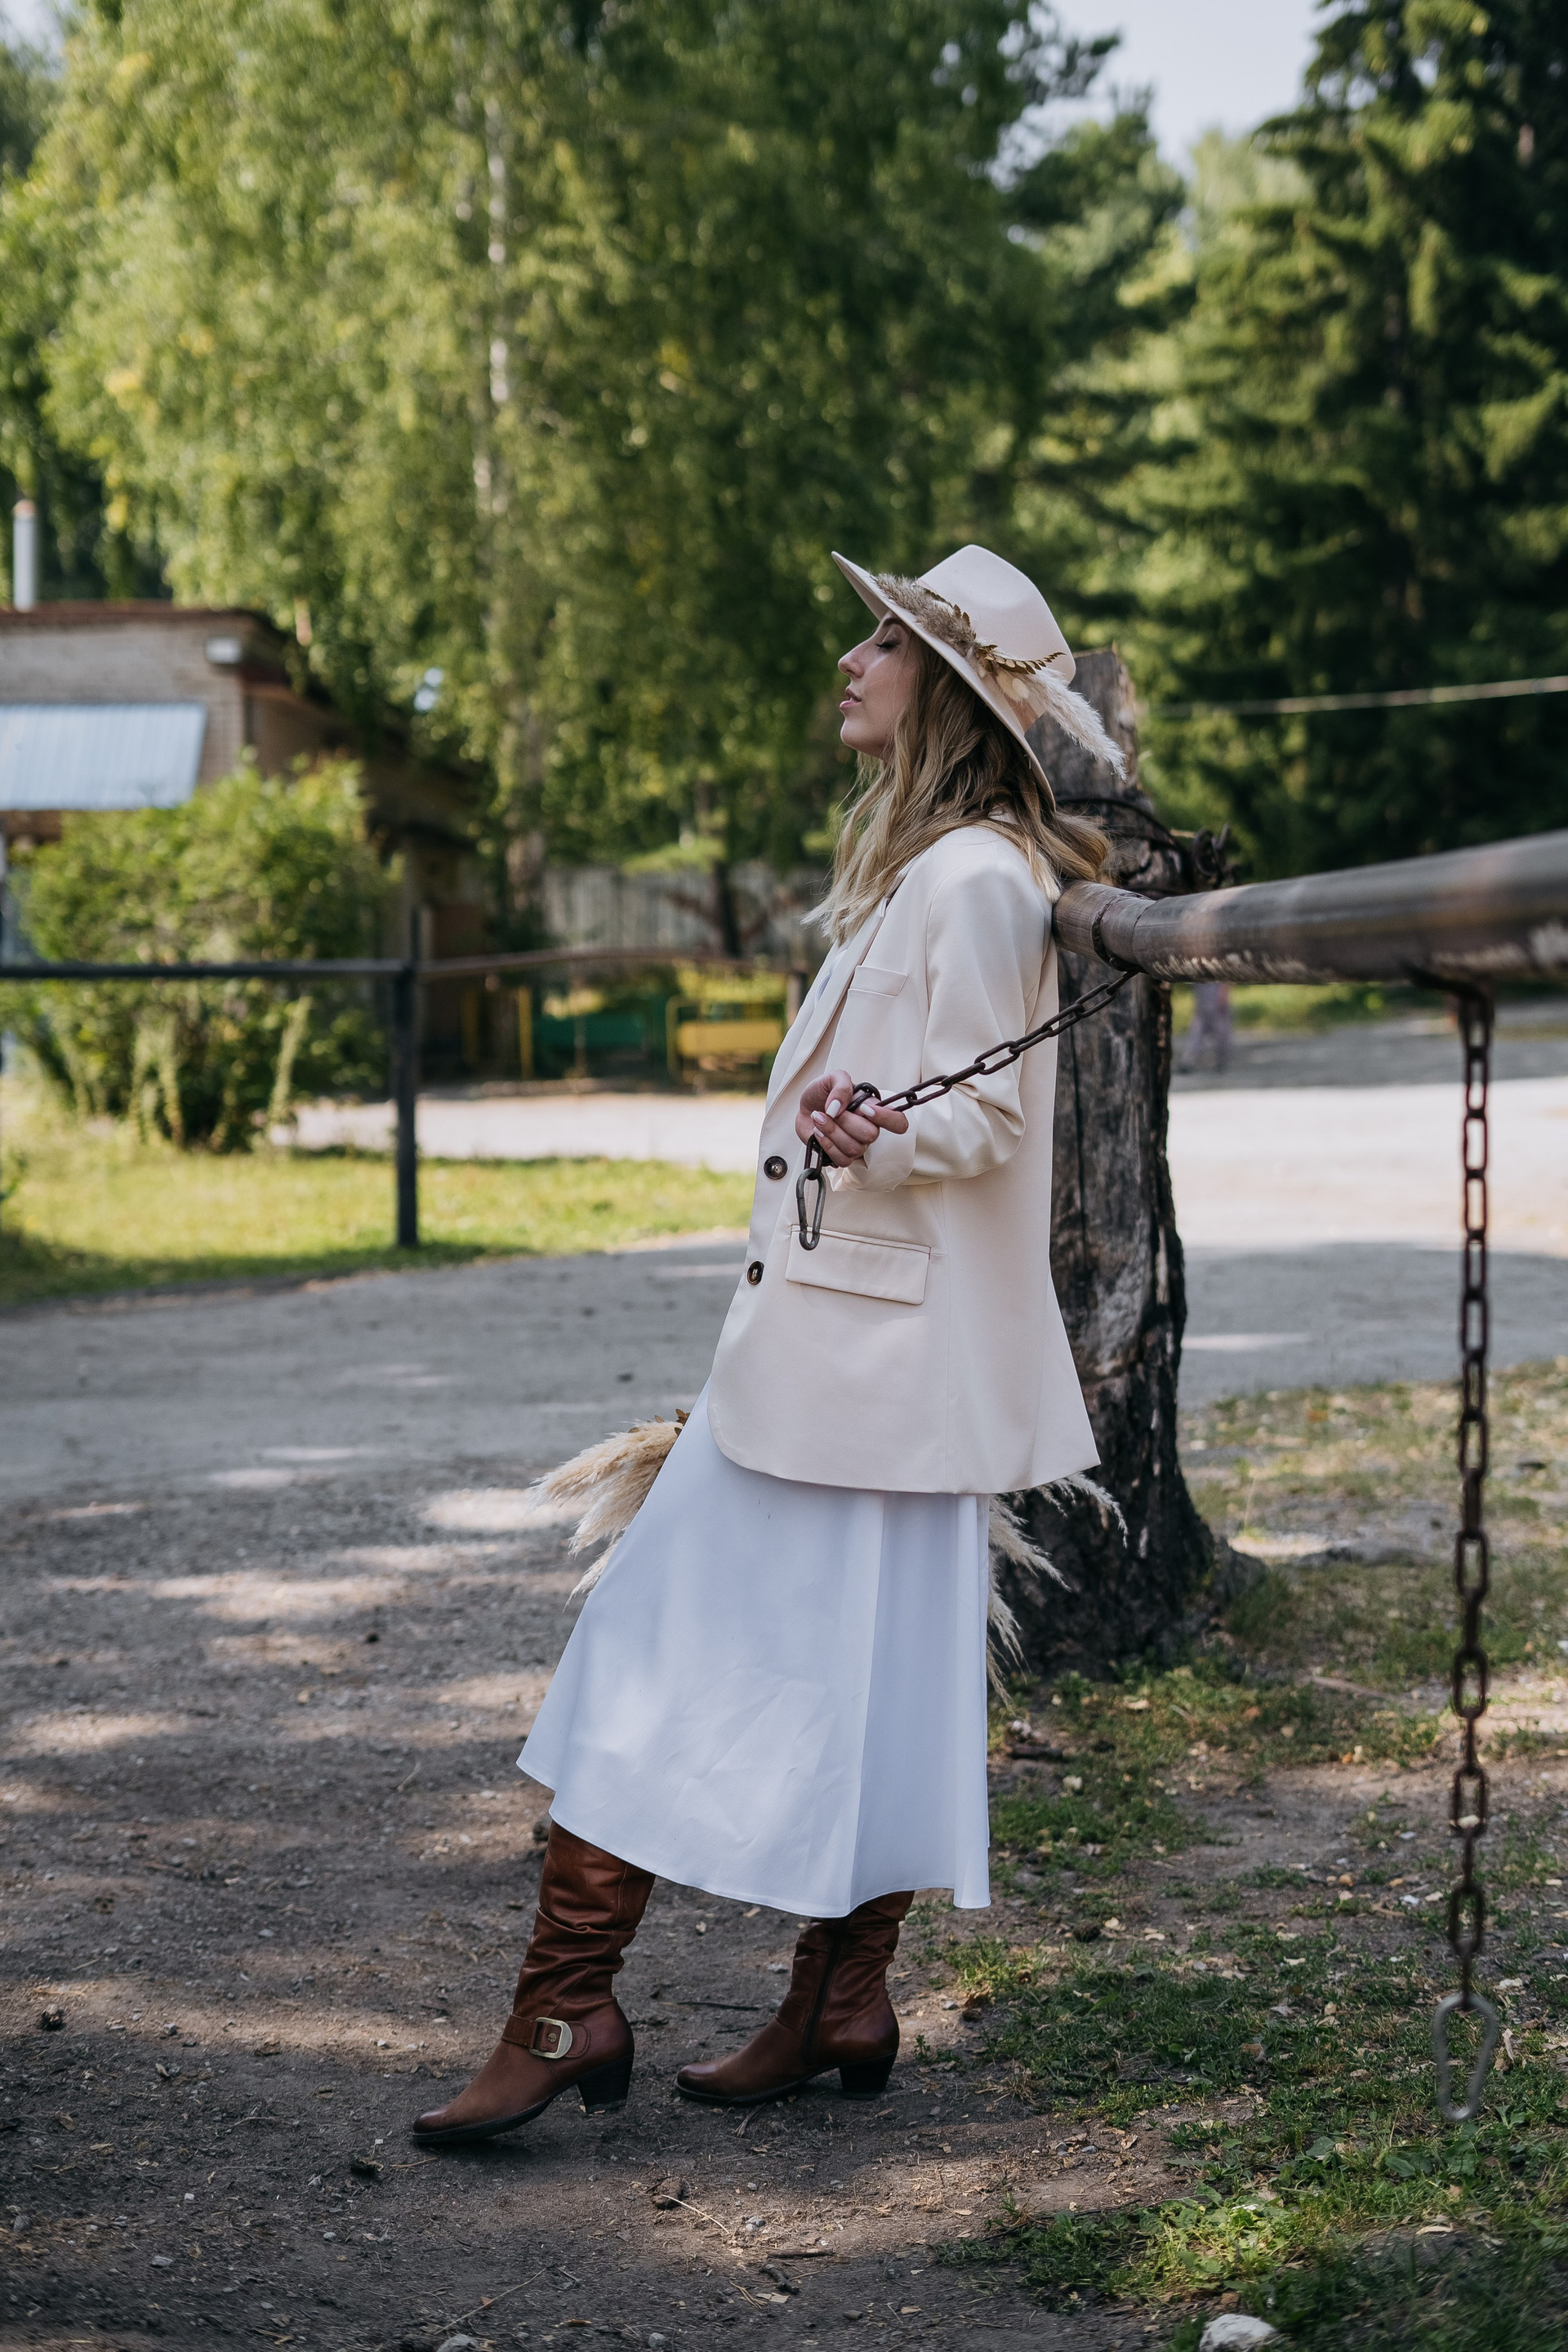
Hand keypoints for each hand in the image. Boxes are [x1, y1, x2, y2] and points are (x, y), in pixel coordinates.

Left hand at [795, 1067, 909, 1166]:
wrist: (805, 1107)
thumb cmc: (822, 1093)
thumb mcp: (832, 1078)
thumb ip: (841, 1085)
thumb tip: (839, 1106)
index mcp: (873, 1109)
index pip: (898, 1122)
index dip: (887, 1118)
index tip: (863, 1109)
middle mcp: (869, 1128)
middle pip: (871, 1135)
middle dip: (845, 1122)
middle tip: (829, 1111)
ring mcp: (857, 1144)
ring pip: (854, 1148)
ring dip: (831, 1131)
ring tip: (818, 1118)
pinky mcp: (842, 1156)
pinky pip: (842, 1160)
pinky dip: (826, 1145)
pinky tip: (818, 1132)